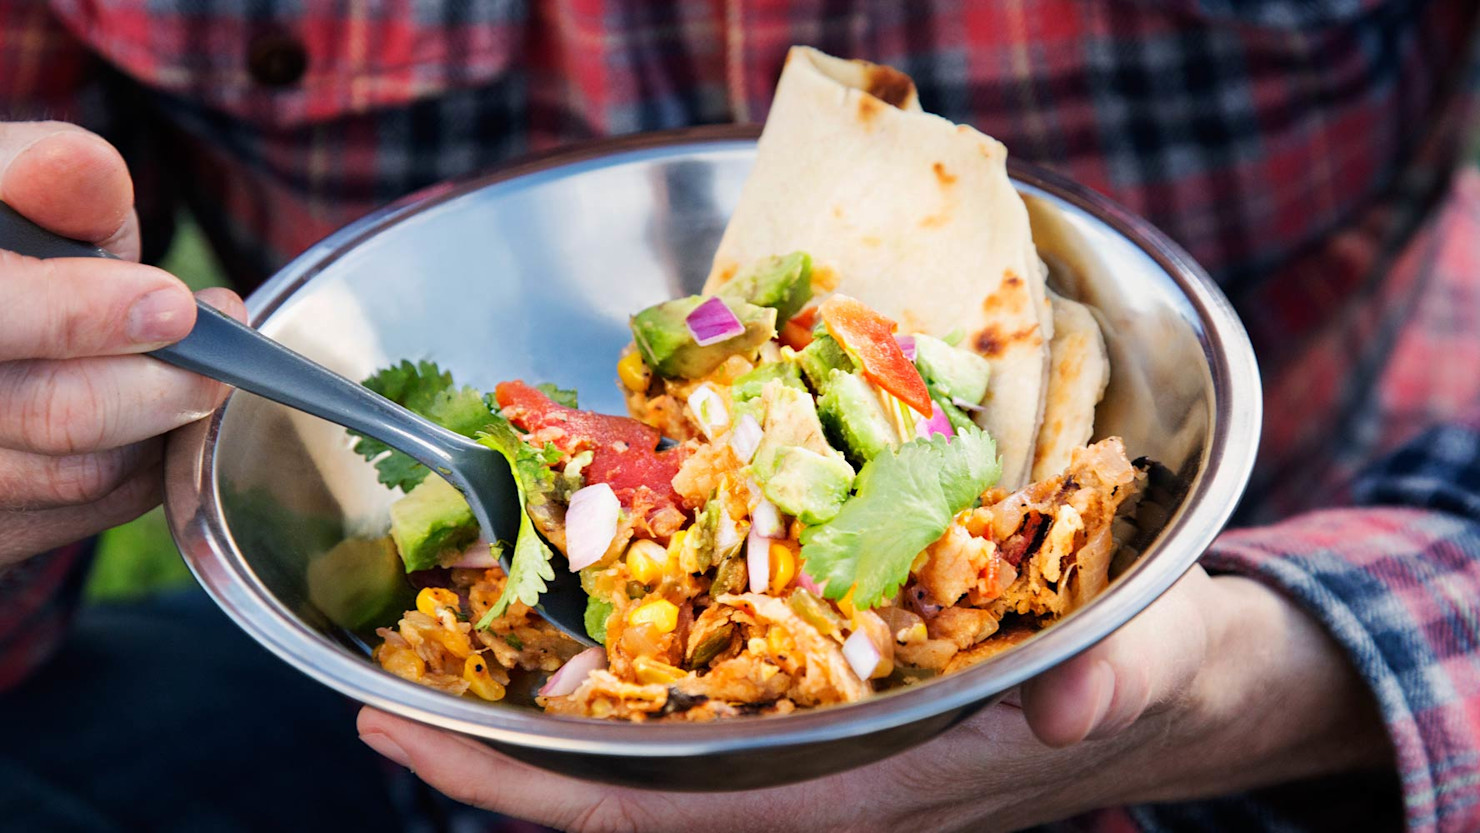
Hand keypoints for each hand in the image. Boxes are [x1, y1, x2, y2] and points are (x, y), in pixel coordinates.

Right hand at [0, 118, 242, 584]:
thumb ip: (42, 172)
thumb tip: (88, 172)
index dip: (84, 316)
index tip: (177, 304)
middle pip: (48, 422)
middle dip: (164, 384)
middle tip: (218, 341)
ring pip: (75, 482)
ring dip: (157, 431)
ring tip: (180, 369)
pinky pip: (72, 523)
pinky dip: (129, 473)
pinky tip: (137, 420)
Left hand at [357, 568, 1390, 831]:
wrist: (1158, 671)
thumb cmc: (1146, 661)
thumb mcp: (1151, 654)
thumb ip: (1120, 675)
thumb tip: (1075, 703)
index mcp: (863, 783)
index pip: (666, 811)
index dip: (532, 791)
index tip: (408, 736)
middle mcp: (809, 775)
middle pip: (614, 791)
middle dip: (491, 755)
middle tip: (373, 681)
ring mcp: (803, 740)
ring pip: (638, 750)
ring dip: (535, 708)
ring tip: (434, 643)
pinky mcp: (813, 693)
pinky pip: (685, 698)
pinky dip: (611, 667)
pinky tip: (563, 610)